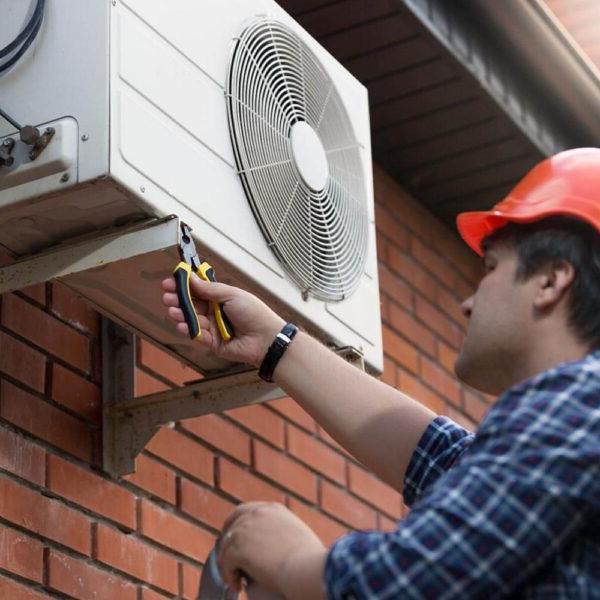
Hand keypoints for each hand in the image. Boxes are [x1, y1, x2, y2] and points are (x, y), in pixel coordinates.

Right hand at [161, 274, 284, 366]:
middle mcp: (215, 311)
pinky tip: (181, 324)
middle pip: (191, 304)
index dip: (184, 286)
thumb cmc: (254, 313)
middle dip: (178, 299)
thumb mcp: (232, 295)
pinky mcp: (212, 342)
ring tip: (172, 310)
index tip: (170, 282)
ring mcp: (213, 327)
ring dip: (180, 314)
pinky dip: (188, 329)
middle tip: (167, 296)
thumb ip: (209, 289)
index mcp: (221, 298)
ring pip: (191, 319)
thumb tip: (191, 277)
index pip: (198, 290)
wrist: (265, 339)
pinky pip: (197, 335)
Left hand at [218, 502, 326, 598]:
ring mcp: (245, 529)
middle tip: (227, 560)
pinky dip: (229, 576)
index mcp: (272, 509)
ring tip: (235, 579)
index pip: (246, 511)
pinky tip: (238, 586)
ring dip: (228, 563)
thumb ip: (281, 532)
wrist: (306, 568)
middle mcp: (257, 513)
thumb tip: (276, 544)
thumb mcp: (296, 535)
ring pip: (226, 545)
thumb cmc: (309, 559)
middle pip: (232, 523)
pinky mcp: (238, 548)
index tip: (234, 539)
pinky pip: (226, 563)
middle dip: (227, 540)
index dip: (237, 525)